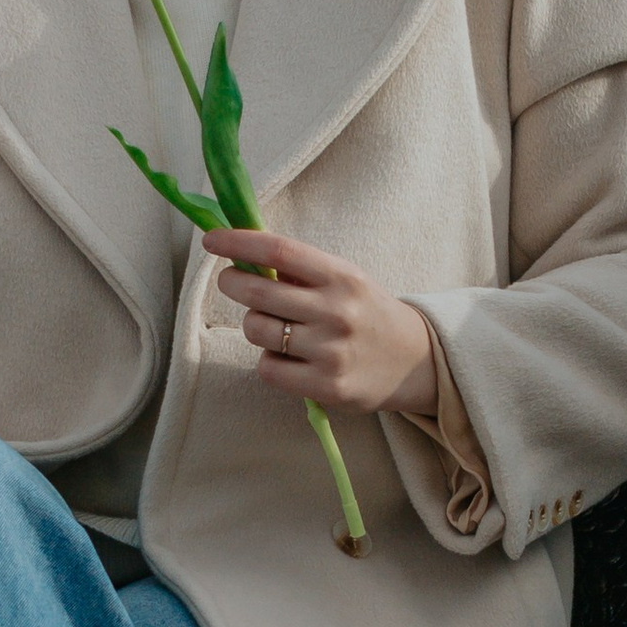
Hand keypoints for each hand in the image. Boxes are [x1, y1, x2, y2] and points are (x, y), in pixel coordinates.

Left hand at [209, 231, 438, 416]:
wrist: (415, 361)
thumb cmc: (366, 313)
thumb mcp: (345, 281)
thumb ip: (301, 271)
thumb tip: (242, 255)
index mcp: (342, 276)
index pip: (280, 251)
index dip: (238, 242)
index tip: (211, 240)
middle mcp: (337, 311)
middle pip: (257, 293)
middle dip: (232, 284)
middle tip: (231, 281)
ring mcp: (331, 351)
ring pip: (257, 331)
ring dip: (253, 325)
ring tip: (273, 326)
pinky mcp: (326, 386)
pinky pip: (268, 369)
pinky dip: (268, 361)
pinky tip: (287, 357)